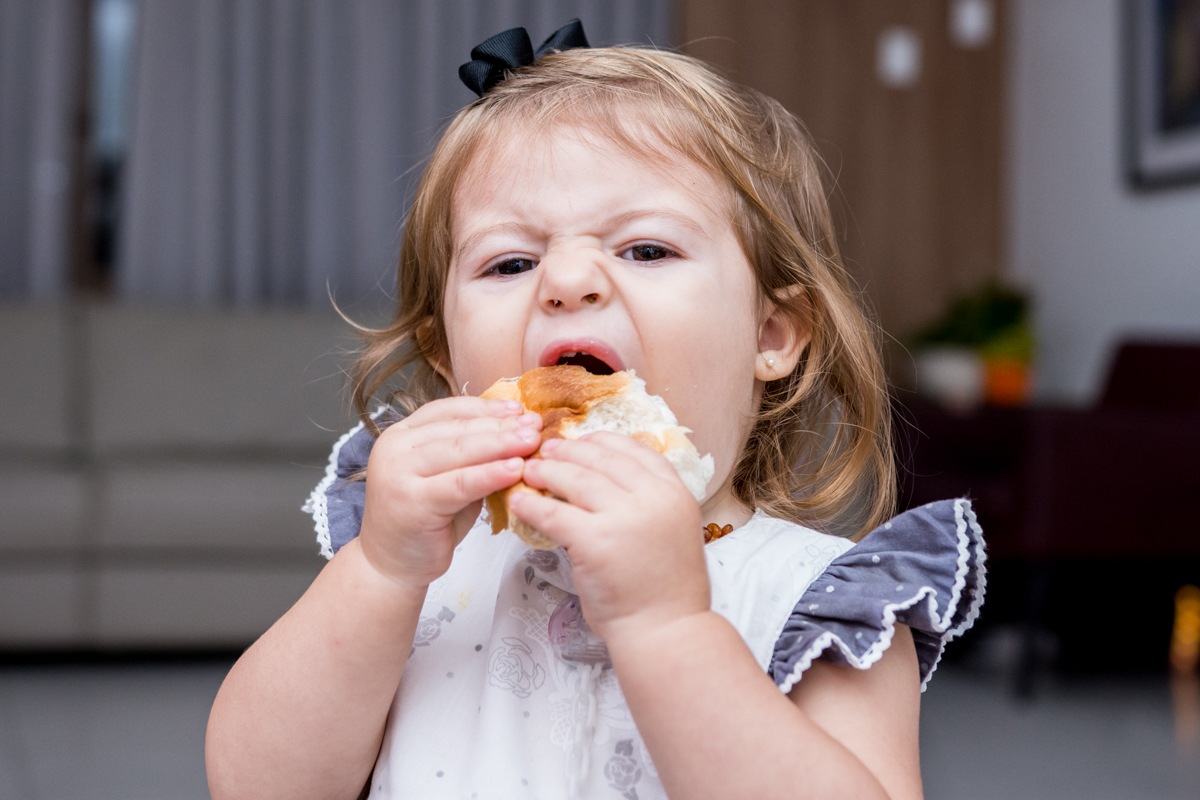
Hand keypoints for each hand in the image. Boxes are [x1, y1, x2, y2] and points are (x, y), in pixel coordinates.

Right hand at [358, 396, 541, 590]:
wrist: (393, 565)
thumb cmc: (425, 521)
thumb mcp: (448, 478)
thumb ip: (471, 456)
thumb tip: (519, 432)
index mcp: (401, 435)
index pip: (449, 410)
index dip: (487, 407)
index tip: (520, 409)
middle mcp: (394, 448)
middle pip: (458, 429)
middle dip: (501, 425)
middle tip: (536, 425)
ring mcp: (398, 474)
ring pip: (459, 451)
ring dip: (501, 444)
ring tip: (531, 442)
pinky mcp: (411, 502)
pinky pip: (460, 484)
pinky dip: (491, 474)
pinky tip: (515, 469)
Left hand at [512, 433, 709, 644]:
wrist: (666, 631)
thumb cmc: (666, 590)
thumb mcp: (672, 531)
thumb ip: (649, 504)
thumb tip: (610, 482)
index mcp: (675, 493)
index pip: (635, 451)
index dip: (604, 441)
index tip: (584, 439)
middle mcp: (653, 499)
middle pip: (601, 458)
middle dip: (569, 451)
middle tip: (546, 450)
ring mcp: (623, 518)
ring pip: (575, 478)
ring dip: (546, 470)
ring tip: (528, 470)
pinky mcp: (593, 541)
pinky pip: (553, 512)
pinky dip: (532, 504)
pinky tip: (519, 502)